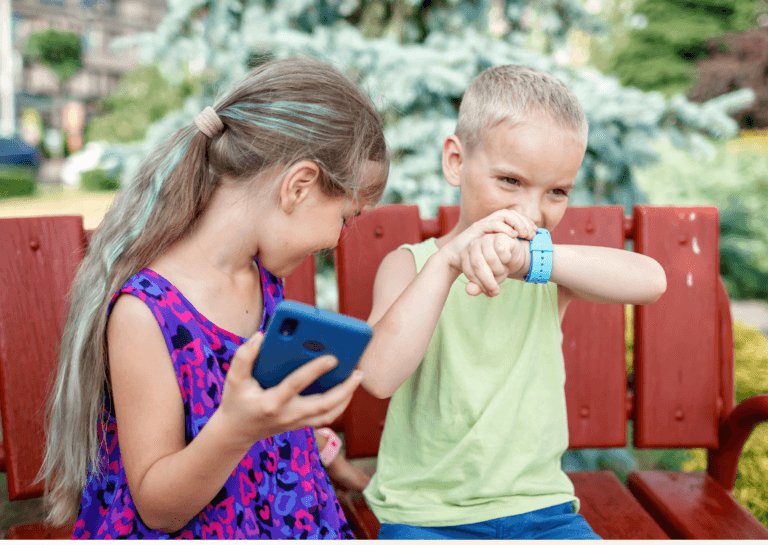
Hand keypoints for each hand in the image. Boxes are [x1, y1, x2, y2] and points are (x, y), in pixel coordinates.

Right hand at [218, 333, 362, 448]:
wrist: (236, 433)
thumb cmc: (236, 402)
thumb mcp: (233, 379)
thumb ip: (243, 357)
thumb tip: (261, 336)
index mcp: (271, 403)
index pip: (297, 385)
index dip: (315, 370)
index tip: (332, 358)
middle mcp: (287, 416)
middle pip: (324, 406)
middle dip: (344, 390)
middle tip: (359, 371)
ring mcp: (296, 423)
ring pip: (329, 415)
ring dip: (347, 397)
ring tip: (357, 377)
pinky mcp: (301, 425)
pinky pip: (327, 417)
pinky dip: (340, 404)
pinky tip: (346, 389)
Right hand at [447, 209, 536, 263]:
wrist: (454, 260)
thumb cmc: (475, 260)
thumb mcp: (496, 256)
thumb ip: (507, 253)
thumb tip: (524, 253)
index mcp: (496, 227)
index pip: (515, 217)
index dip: (526, 223)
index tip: (535, 233)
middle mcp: (490, 222)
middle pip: (512, 213)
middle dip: (524, 222)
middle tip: (532, 234)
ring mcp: (483, 224)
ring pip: (504, 214)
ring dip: (517, 222)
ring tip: (524, 234)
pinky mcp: (476, 229)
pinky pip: (492, 223)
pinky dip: (505, 228)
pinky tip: (513, 236)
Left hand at [461, 233, 529, 296]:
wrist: (513, 258)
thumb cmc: (497, 269)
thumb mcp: (487, 281)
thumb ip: (477, 287)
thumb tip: (469, 291)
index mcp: (465, 255)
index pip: (469, 272)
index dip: (480, 285)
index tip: (489, 293)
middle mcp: (473, 245)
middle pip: (477, 265)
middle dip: (488, 281)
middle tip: (496, 291)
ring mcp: (486, 239)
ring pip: (491, 259)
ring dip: (499, 270)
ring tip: (502, 270)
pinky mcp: (499, 236)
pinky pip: (502, 252)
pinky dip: (506, 259)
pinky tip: (507, 258)